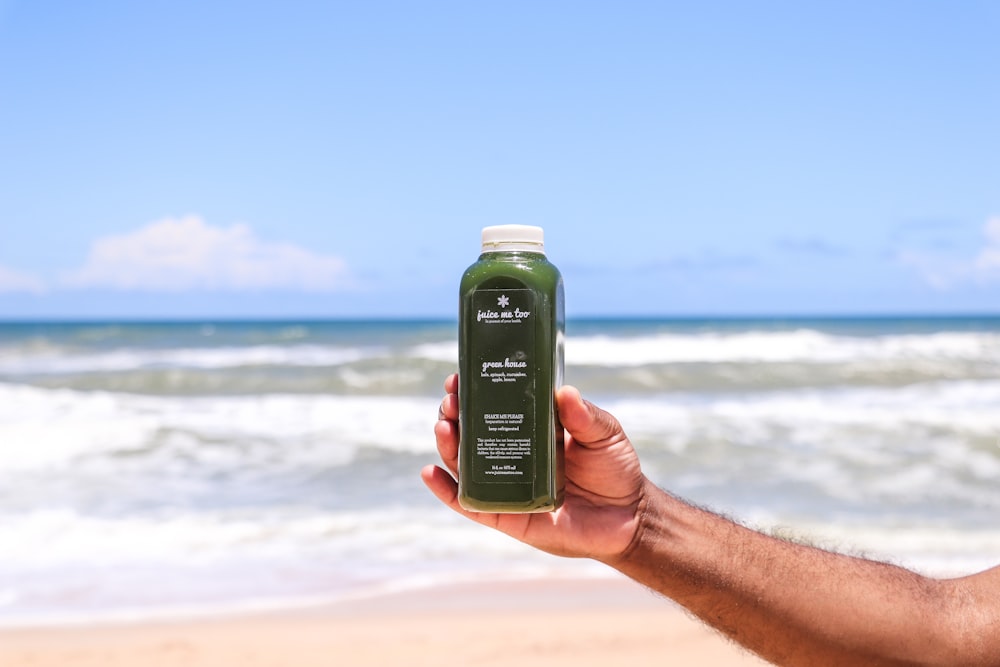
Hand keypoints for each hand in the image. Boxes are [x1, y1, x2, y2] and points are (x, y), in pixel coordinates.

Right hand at [421, 374, 647, 561]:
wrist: (628, 518)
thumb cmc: (615, 469)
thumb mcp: (604, 434)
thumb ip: (586, 416)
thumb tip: (565, 392)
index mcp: (530, 427)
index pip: (493, 405)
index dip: (472, 391)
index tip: (459, 377)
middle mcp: (511, 453)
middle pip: (470, 431)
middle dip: (454, 413)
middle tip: (451, 401)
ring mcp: (505, 485)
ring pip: (463, 464)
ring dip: (447, 445)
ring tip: (444, 427)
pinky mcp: (506, 517)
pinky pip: (469, 504)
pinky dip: (446, 490)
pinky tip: (431, 472)